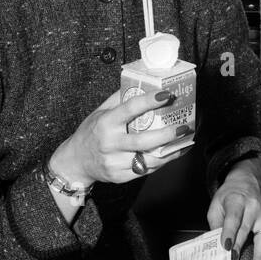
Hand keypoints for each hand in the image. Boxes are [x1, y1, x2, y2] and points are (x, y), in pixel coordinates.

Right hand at [49, 90, 192, 189]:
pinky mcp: (120, 176)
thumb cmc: (91, 133)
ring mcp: (115, 162)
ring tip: (185, 139)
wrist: (75, 162)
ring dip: (170, 151)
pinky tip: (174, 152)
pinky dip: (163, 161)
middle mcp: (110, 143)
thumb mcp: (101, 112)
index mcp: (106, 123)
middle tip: (184, 126)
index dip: (149, 101)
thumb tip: (142, 83)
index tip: (167, 94)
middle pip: (142, 140)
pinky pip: (146, 170)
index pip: (130, 109)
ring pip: (148, 159)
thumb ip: (120, 99)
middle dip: (167, 134)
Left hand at [208, 158, 260, 259]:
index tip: (226, 247)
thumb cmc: (228, 197)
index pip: (233, 217)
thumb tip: (217, 246)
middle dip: (241, 245)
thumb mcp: (216, 206)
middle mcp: (254, 207)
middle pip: (247, 228)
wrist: (246, 183)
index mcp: (237, 200)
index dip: (230, 232)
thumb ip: (216, 224)